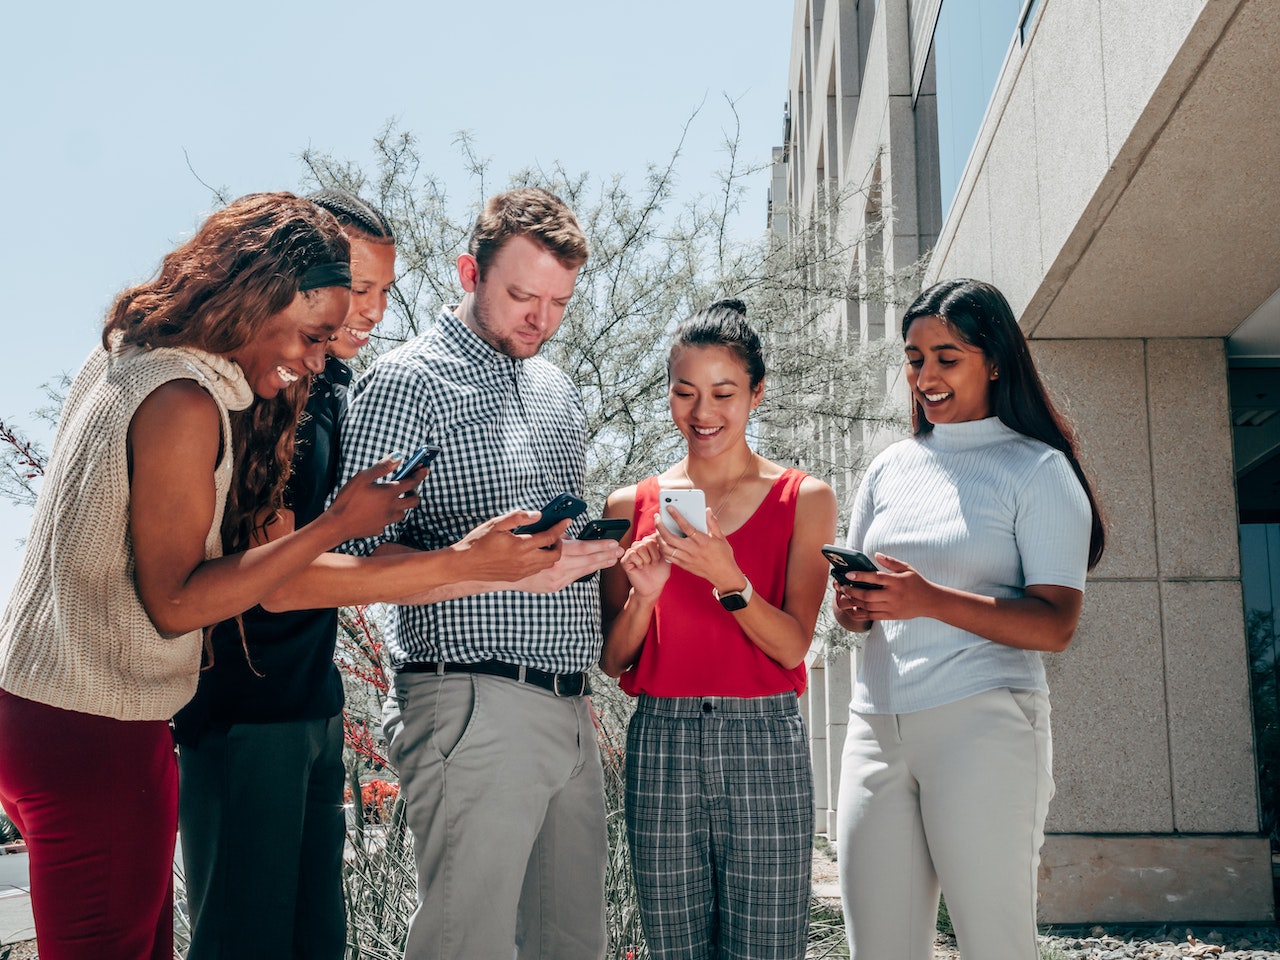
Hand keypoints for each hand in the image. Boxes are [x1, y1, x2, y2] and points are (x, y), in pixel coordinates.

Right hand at [323, 457, 424, 541]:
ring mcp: (387, 521)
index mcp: (389, 493)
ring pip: (403, 512)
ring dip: (402, 504)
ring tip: (393, 498)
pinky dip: (387, 515)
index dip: (420, 474)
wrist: (337, 525)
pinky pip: (389, 522)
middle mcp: (392, 508)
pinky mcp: (379, 529)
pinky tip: (378, 511)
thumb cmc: (348, 499)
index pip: (412, 482)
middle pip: (414, 500)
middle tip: (408, 486)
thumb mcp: (362, 477)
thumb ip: (382, 467)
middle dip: (414, 492)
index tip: (425, 468)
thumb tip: (399, 457)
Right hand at [449, 511, 568, 582]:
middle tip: (555, 534)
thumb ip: (519, 517)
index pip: (549, 537)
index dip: (560, 527)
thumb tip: (538, 514)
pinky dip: (541, 561)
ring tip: (546, 543)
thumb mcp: (497, 523)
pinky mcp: (516, 577)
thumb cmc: (478, 542)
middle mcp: (524, 562)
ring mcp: (521, 572)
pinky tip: (533, 553)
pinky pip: (536, 570)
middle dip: (560, 544)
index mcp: (520, 546)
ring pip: (547, 565)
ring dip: (551, 554)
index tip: (567, 520)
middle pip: (554, 556)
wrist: (464, 565)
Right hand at [513, 537, 624, 592]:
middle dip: (606, 555)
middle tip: (620, 550)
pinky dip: (586, 570)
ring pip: (583, 571)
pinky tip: (594, 566)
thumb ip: (551, 531)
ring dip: (599, 564)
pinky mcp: (553, 586)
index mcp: (552, 553)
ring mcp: (556, 580)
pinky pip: (575, 577)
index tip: (613, 541)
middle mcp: (556, 568)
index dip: (600, 545)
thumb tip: (568, 531)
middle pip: (588, 561)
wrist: (496, 574)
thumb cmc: (512, 549)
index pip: (583, 548)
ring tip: (613, 558)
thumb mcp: (531, 533)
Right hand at [620, 532, 670, 599]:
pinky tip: (640, 567)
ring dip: (647, 559)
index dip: (660, 547)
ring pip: (640, 547)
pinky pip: (632, 554)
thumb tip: (663, 535)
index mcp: (649, 543)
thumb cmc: (660, 573)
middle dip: (655, 554)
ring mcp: (631, 552)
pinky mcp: (625, 560)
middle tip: (654, 563)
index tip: (661, 557)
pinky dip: (639, 562)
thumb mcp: (667, 557)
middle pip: (648, 541)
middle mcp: (640, 545)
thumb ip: (665, 545)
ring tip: (648, 565)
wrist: (653, 587)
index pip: (654, 535)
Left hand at [653, 508, 742, 593]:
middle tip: (657, 517)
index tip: (668, 507)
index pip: (685, 526)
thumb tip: (707, 510)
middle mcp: (691, 549)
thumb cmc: (723, 555)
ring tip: (657, 529)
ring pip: (665, 548)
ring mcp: (686, 558)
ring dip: (658, 537)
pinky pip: (668, 556)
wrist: (723, 575)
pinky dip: (662, 548)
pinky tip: (661, 541)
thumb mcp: (721, 537)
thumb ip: (713, 523)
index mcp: (701, 540)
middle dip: (660, 525)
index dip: (676, 515)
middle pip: (669, 537)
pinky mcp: (683, 565)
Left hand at [835, 553, 933, 621]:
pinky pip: (871, 616)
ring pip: (867, 606)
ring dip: (853, 601)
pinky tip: (853, 606)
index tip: (848, 574)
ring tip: (844, 594)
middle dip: (851, 591)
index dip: (860, 576)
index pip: (875, 578)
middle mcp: (893, 595)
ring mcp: (891, 607)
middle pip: (867, 595)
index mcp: (896, 581)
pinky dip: (860, 611)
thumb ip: (891, 562)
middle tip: (841, 585)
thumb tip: (876, 555)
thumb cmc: (917, 583)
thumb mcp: (907, 569)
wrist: (930, 602)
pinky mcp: (890, 616)